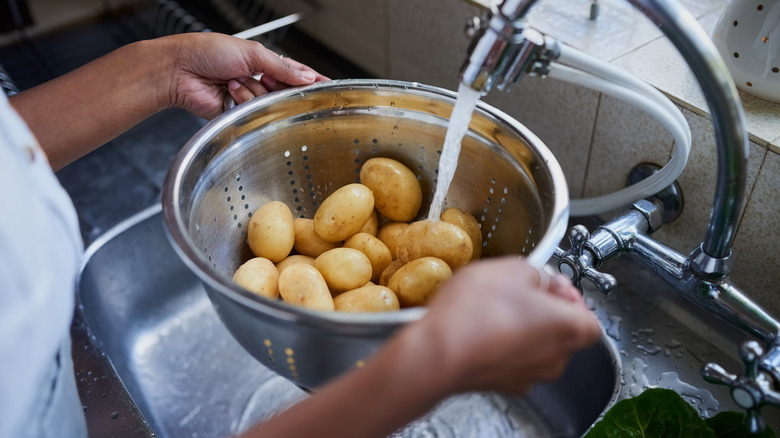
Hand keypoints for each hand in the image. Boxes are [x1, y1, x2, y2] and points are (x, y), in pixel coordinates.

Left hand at [161, 33, 328, 118]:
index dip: (310, 80)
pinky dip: (241, 100)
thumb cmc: (207, 52)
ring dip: (252, 91)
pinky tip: (229, 91)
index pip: (294, 72)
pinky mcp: (236, 113)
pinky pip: (251, 112)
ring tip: (234, 80)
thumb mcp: (251, 52)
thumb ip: (282, 67)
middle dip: (275, 86)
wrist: (180, 70)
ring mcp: (247, 97)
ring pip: (267, 102)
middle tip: (265, 79)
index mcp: (262, 61)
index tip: (327, 87)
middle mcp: (256, 80)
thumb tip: (305, 77)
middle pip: (283, 91)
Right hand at [408, 256, 601, 394]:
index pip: (591, 319)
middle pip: (564, 334)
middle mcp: (554, 358)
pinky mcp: (501, 384)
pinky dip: (502, 344)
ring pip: (536, 348)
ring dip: (522, 328)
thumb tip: (543, 280)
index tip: (552, 284)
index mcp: (568, 328)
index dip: (573, 299)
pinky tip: (480, 327)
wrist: (437, 353)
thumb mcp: (512, 269)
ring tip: (494, 307)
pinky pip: (511, 359)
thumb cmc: (476, 312)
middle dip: (546, 311)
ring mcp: (527, 376)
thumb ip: (539, 273)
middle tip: (520, 291)